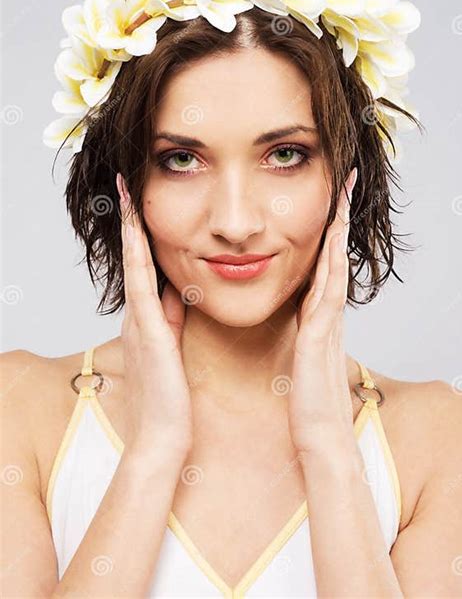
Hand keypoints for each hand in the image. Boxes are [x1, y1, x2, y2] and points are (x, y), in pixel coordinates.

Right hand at [117, 172, 192, 462]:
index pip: (144, 266)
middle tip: (128, 184)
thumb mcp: (172, 347)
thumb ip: (173, 317)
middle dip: (131, 220)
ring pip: (134, 262)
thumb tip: (177, 289)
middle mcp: (138, 313)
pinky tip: (138, 230)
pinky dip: (139, 254)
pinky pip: (141, 282)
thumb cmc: (170, 396)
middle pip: (134, 256)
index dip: (141, 234)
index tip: (142, 204)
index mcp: (147, 318)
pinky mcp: (148, 328)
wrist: (163, 434)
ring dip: (132, 227)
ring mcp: (139, 319)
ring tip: (128, 192)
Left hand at [288, 167, 357, 452]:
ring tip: (342, 194)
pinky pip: (328, 288)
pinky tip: (331, 238)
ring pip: (336, 263)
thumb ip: (302, 334)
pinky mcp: (320, 333)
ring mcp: (328, 321)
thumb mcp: (300, 358)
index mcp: (318, 317)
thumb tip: (297, 319)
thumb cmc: (308, 401)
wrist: (320, 437)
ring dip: (338, 228)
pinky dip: (331, 261)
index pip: (323, 264)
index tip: (328, 202)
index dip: (326, 232)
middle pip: (335, 254)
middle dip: (339, 217)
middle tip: (344, 181)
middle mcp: (328, 312)